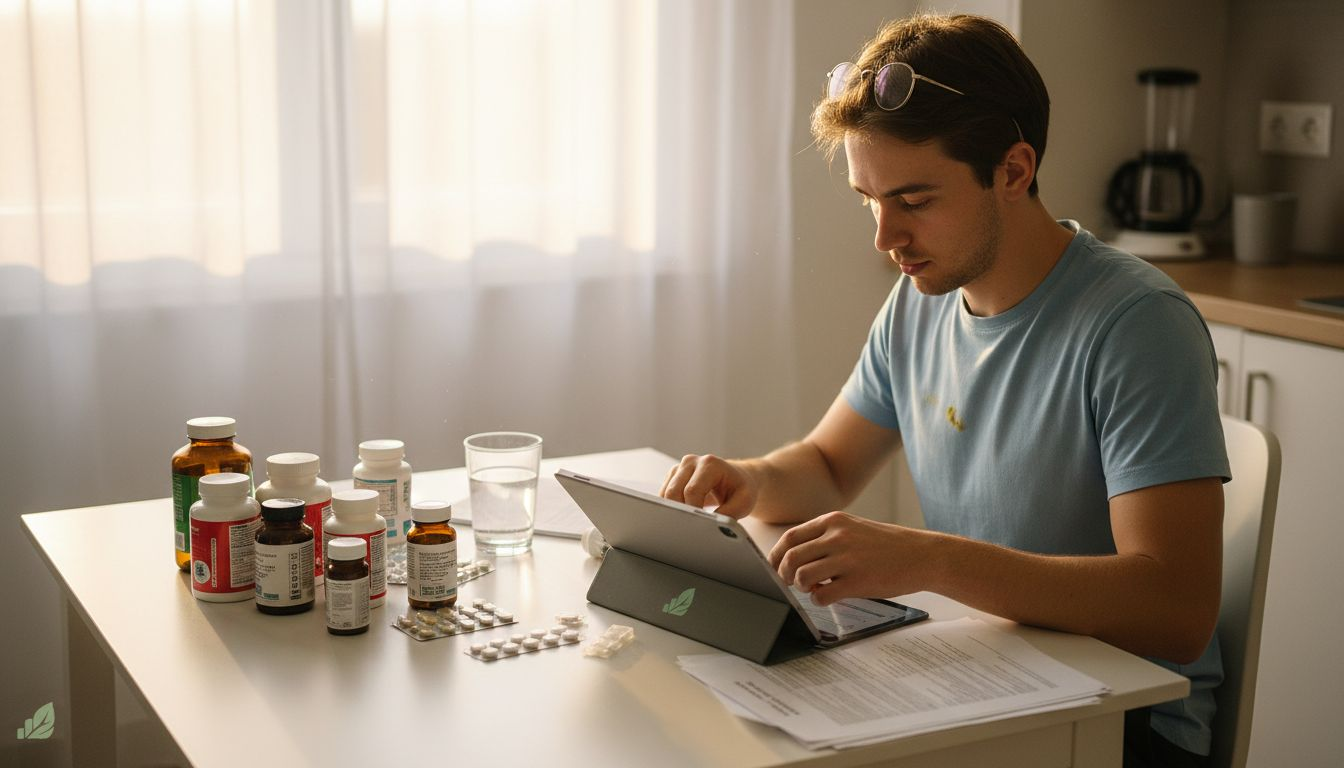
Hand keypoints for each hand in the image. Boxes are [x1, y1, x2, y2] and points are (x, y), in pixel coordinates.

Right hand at [659, 454, 757, 519]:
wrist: (735, 478)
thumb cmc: (740, 489)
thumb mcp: (744, 502)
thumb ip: (729, 514)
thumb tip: (711, 526)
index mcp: (710, 464)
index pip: (692, 490)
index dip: (693, 510)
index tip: (698, 526)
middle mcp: (691, 461)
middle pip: (673, 492)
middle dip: (680, 512)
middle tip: (690, 528)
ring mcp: (679, 468)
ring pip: (665, 494)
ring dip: (674, 510)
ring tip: (689, 521)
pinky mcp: (672, 476)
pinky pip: (663, 496)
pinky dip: (671, 508)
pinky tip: (683, 515)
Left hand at [768, 511, 921, 605]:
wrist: (922, 555)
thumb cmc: (887, 545)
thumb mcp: (854, 528)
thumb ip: (825, 538)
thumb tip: (794, 558)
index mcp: (834, 521)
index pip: (790, 538)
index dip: (776, 555)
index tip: (775, 567)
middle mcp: (837, 537)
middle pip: (791, 557)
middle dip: (784, 574)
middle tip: (790, 583)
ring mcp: (847, 559)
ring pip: (801, 576)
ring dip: (802, 587)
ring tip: (814, 588)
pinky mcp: (857, 581)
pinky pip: (822, 595)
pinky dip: (819, 599)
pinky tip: (830, 596)